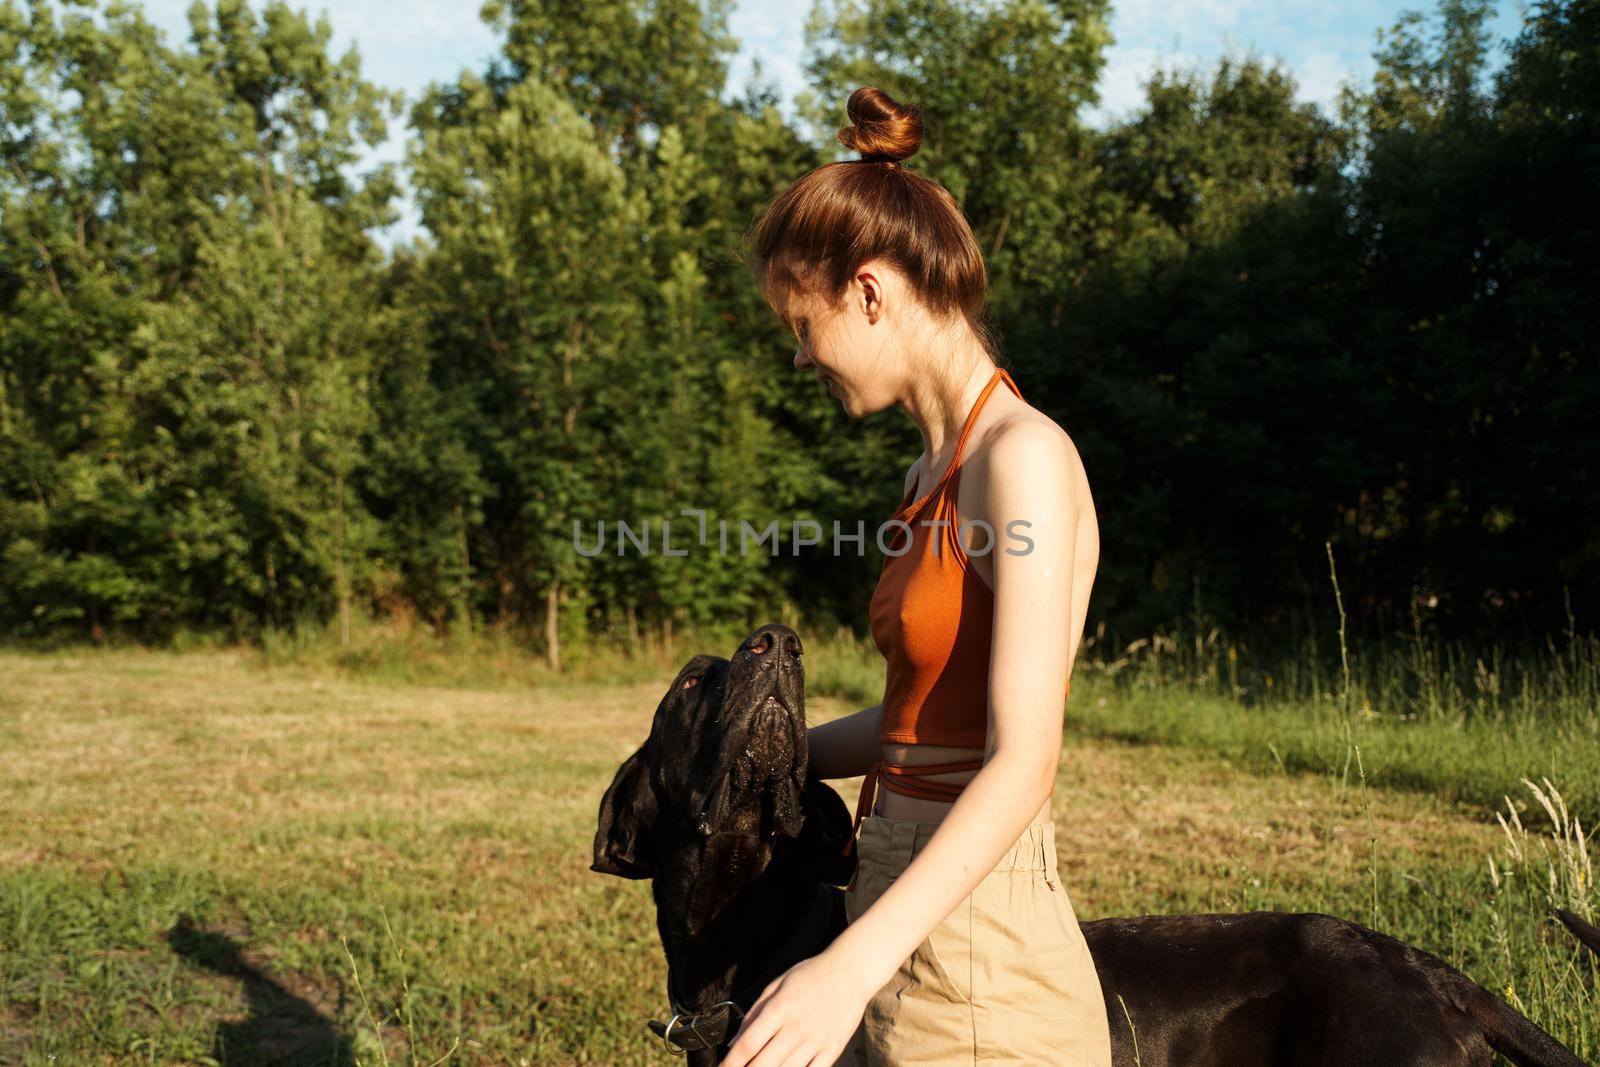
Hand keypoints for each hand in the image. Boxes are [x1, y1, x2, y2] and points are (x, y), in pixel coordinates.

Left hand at [718, 946, 874, 1065]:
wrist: (851, 971)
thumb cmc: (810, 975)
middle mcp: (796, 1028)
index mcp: (779, 1009)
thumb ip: (754, 1013)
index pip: (748, 1043)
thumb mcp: (777, 985)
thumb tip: (733, 1042)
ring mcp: (816, 1041)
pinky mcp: (833, 1049)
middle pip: (763, 1063)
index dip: (731, 1062)